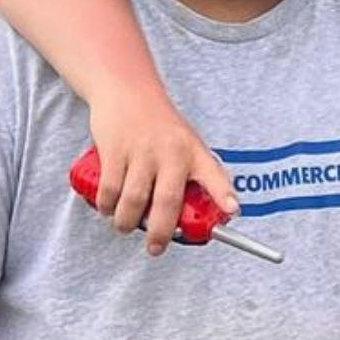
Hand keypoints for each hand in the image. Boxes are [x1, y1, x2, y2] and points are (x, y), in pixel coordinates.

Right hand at [85, 97, 235, 255]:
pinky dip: (106, 205)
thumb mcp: (187, 143)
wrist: (128, 91)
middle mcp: (171, 152)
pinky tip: (107, 209)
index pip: (214, 174)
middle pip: (167, 202)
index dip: (224, 194)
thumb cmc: (161, 124)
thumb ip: (193, 174)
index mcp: (194, 151)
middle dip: (161, 232)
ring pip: (134, 201)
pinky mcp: (114, 150)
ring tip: (125, 226)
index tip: (233, 211)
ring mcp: (142, 151)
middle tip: (156, 248)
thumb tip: (196, 214)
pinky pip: (109, 189)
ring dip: (127, 222)